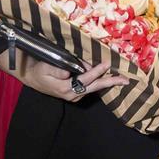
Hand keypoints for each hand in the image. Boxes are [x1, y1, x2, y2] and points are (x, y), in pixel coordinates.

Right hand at [0, 48, 128, 102]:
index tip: (107, 63)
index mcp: (66, 88)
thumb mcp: (46, 67)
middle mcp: (73, 94)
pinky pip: (90, 86)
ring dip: (106, 81)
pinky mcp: (76, 93)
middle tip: (125, 80)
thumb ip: (58, 69)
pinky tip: (106, 75)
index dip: (96, 70)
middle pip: (95, 87)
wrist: (33, 77)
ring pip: (94, 87)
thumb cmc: (40, 70)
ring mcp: (75, 95)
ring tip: (120, 78)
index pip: (85, 79)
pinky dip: (98, 80)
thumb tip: (73, 71)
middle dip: (110, 82)